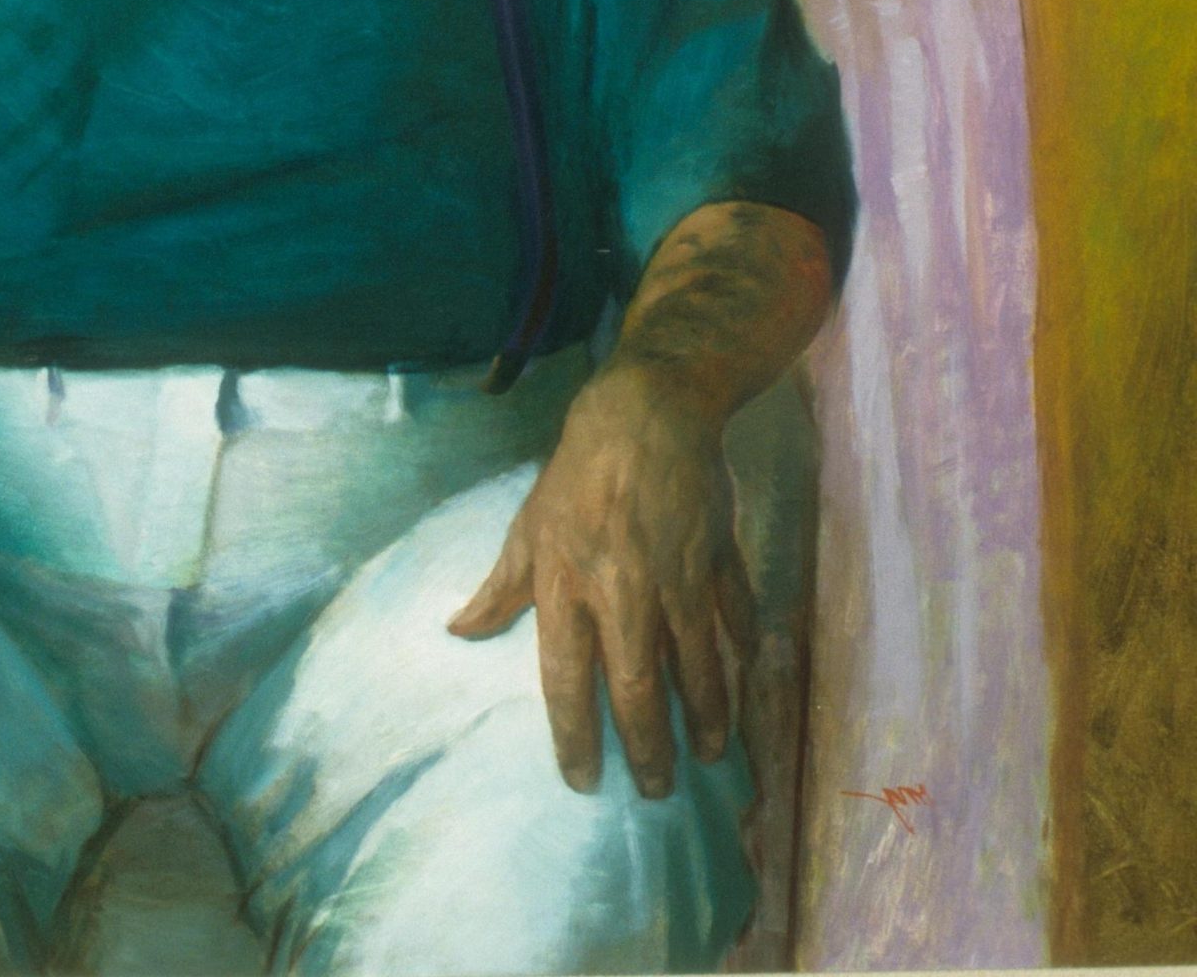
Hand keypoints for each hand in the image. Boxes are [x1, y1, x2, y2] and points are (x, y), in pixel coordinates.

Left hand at [448, 363, 754, 798]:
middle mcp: (622, 590)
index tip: (580, 781)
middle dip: (647, 749)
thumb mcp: (528, 525)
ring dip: (705, 718)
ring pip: (698, 668)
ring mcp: (678, 578)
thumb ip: (500, 587)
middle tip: (655, 790)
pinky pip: (737, 621)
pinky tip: (743, 683)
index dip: (573, 737)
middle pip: (638, 690)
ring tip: (707, 755)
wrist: (648, 411)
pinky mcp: (720, 560)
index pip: (566, 679)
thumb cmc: (576, 473)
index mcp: (566, 583)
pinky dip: (742, 657)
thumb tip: (458, 631)